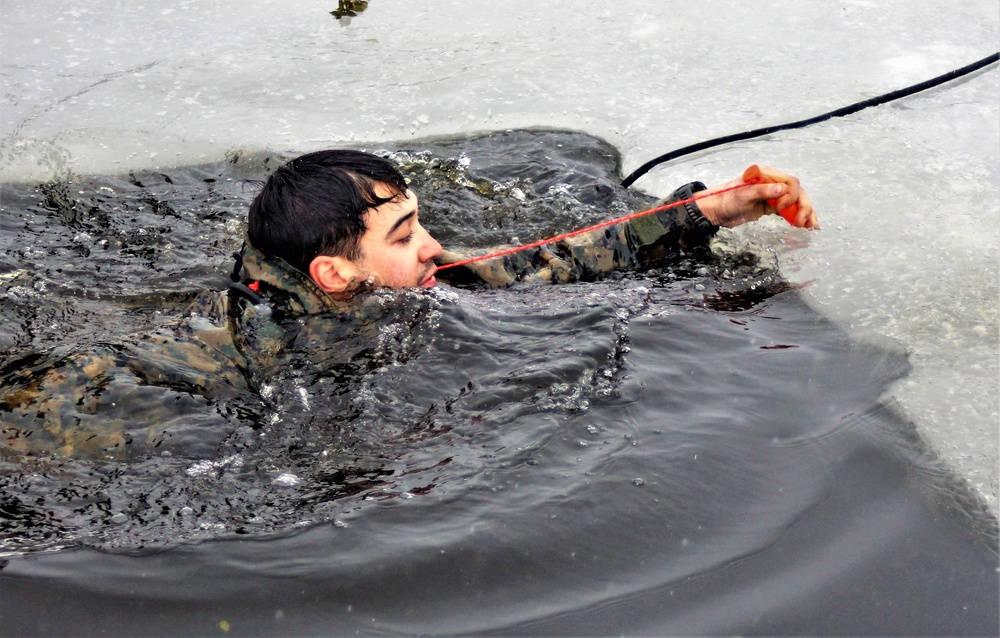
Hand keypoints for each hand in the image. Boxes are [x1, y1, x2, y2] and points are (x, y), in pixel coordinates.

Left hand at [696, 166, 817, 228]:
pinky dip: (799, 216)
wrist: (716, 211)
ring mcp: (774, 196)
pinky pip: (790, 210)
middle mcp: (774, 183)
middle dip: (803, 206)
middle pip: (797, 192)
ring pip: (797, 201)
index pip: (790, 182)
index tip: (780, 208)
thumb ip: (763, 191)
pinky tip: (808, 225)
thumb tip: (783, 190)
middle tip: (801, 222)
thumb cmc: (726, 200)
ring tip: (811, 225)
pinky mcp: (772, 207)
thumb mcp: (743, 195)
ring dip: (806, 212)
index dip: (790, 196)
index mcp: (767, 175)